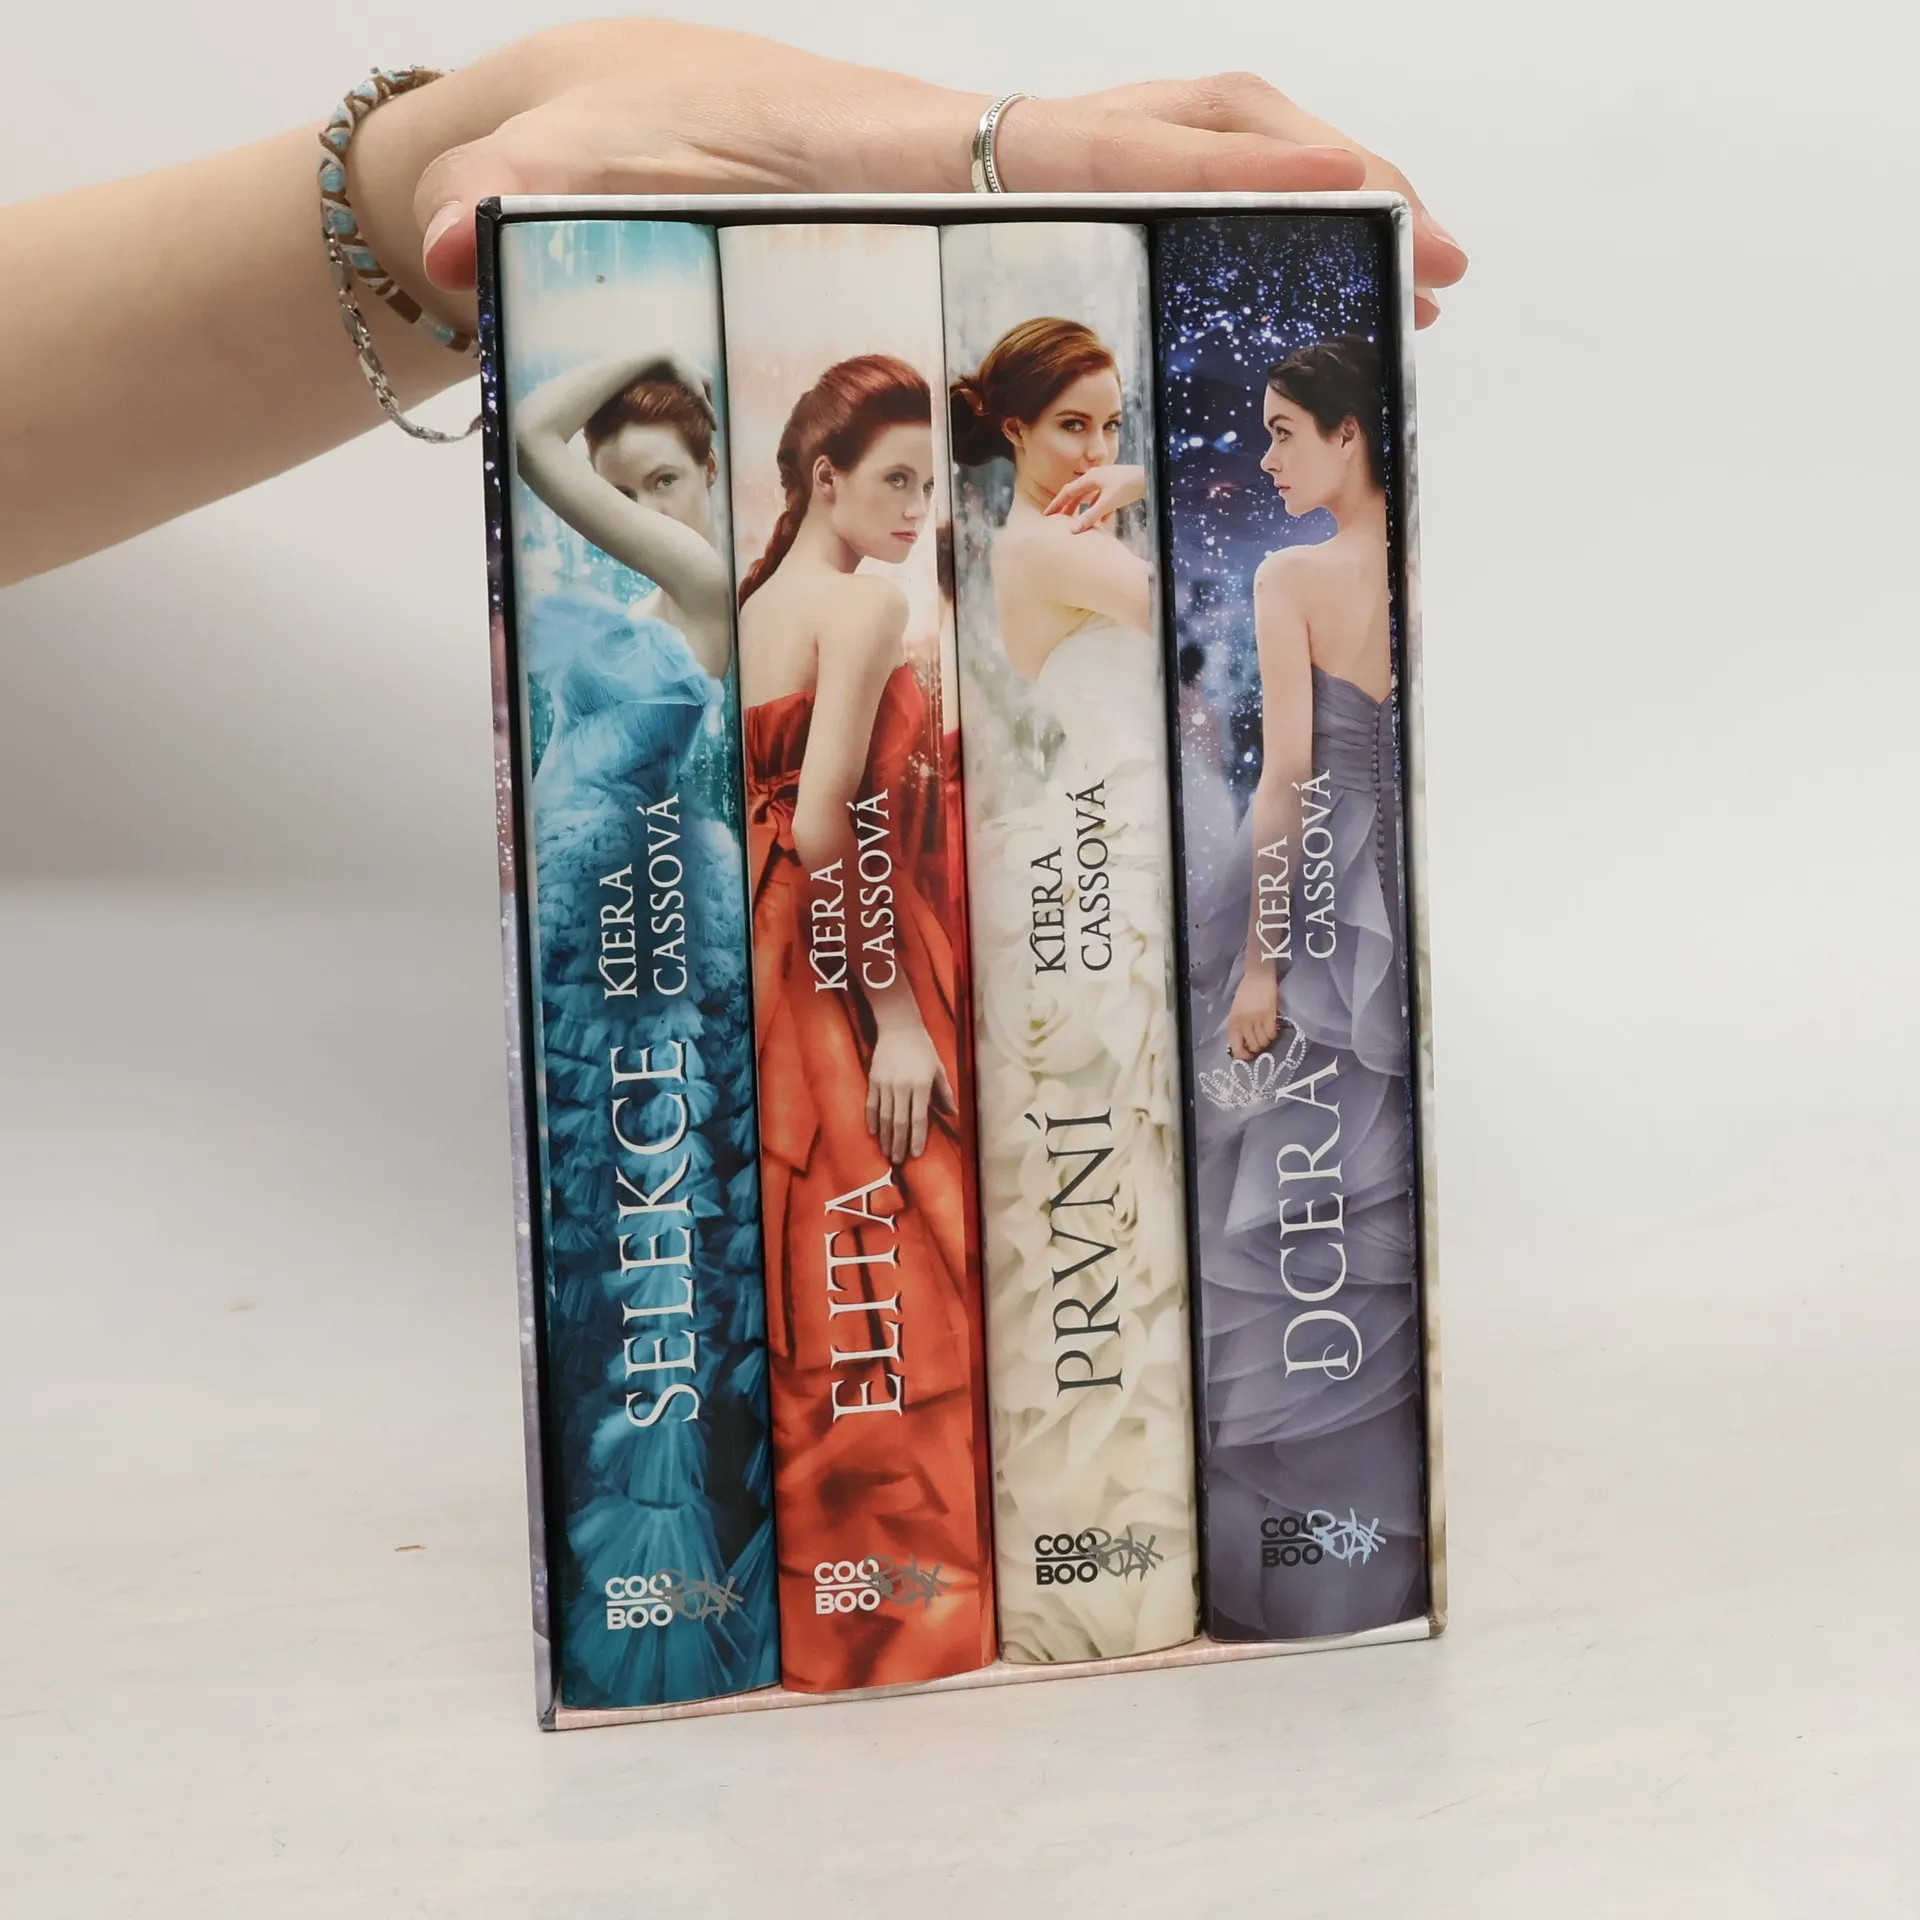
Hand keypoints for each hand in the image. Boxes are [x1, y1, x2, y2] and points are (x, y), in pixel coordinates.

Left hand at [365, 24, 1462, 321]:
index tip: (1348, 188)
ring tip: (1403, 283)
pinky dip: (1220, 231)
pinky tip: (1261, 302)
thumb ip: (510, 210)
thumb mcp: (556, 181)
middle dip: (1318, 180)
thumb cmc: (604, 147)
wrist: (615, 115)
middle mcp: (973, 146)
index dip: (1225, 172)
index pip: (1093, 153)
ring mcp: (990, 170)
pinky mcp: (989, 200)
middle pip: (1182, 130)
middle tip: (1433, 258)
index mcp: (909, 153)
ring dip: (1296, 202)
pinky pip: (1132, 205)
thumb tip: (462, 248)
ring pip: (1177, 155)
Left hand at [641, 349, 717, 426]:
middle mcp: (700, 376)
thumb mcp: (698, 395)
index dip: (707, 415)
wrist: (665, 360)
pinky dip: (679, 399)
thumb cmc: (684, 376)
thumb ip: (707, 411)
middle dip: (696, 409)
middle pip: (700, 398)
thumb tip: (716, 428)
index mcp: (708, 379)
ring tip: (682, 416)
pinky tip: (674, 405)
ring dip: (687, 405)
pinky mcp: (676, 375)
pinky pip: (680, 391)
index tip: (702, 427)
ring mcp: (688, 375)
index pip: (710, 402)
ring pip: (689, 395)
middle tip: (691, 423)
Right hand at [866, 1022, 955, 1163]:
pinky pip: (871, 1105)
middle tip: (898, 1161)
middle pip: (899, 1122)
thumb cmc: (923, 1049)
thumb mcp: (938, 1069)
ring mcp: (885, 1084)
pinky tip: (874, 1133)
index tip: (915, 1155)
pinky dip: (872, 1121)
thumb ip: (944, 1093)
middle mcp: (902, 1086)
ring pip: (883, 1117)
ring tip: (887, 1152)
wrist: (899, 1028)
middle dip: (899, 1144)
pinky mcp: (873, 1080)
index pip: (918, 1119)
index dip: (917, 1139)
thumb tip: (953, 1114)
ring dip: (885, 1137)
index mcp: (921, 1085)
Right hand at [1046, 465, 1147, 530]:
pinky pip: (1102, 500)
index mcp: (1090, 478)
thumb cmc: (1129, 486)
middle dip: (1067, 508)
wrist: (1150, 478)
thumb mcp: (1107, 503)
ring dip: (1083, 510)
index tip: (1047, 515)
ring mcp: (1106, 482)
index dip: (1056, 504)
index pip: (1067, 492)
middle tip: (1058, 520)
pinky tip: (1102, 523)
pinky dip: (1099, 511)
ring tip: (1077, 523)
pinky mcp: (1116, 488)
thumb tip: (1072, 530)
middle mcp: (1095, 478)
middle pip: (1077, 494)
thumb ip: (1090, 516)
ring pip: (1089, 498)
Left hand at [1228, 967, 1281, 1062]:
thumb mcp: (1236, 1011)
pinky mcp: (1270, 1015)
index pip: (1236, 1047)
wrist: (1258, 976)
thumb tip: (1245, 1044)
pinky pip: (1272, 1033)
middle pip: (1253, 1046)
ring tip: (1266, 1036)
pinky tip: (1272, 1030)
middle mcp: (1244, 1023)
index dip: (1243, 1055)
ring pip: (1264, 1041)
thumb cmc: (1246, 992)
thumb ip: (1239, 1026)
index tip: (1249, 1055)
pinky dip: (1273, 1035)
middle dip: (1257, 1048)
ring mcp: (1257, 1019)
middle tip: (1260, 1044)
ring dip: (1266, 1042)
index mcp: (1233, 1022)